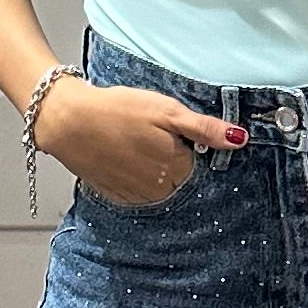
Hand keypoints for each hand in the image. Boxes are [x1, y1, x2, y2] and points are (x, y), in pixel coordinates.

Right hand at [37, 75, 245, 207]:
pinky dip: (135, 178)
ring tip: (135, 144)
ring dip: (155, 171)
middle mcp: (160, 191)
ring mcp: (137, 196)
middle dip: (174, 159)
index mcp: (178, 169)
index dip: (191, 145)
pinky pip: (137, 192)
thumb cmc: (117, 110)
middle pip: (181, 178)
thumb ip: (204, 129)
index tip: (176, 133)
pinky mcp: (116, 196)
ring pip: (160, 187)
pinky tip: (123, 158)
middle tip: (151, 135)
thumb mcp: (166, 110)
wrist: (67, 121)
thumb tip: (240, 139)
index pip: (201, 164)